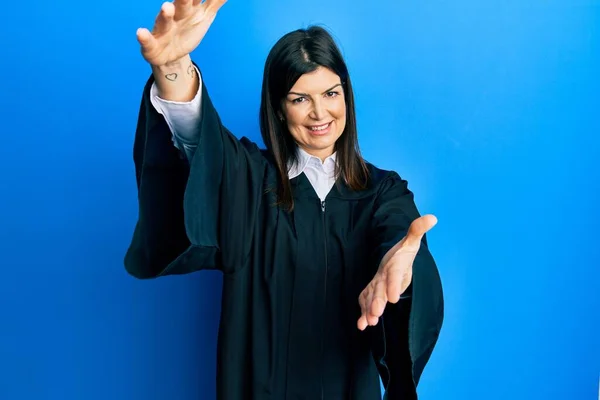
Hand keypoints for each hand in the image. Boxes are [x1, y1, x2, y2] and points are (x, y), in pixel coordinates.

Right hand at [136, 0, 226, 66]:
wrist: (172, 55)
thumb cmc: (187, 29)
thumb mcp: (204, 17)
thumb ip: (214, 3)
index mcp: (187, 9)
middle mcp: (174, 16)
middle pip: (180, 6)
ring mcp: (162, 30)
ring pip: (163, 21)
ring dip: (165, 14)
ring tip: (167, 7)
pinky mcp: (151, 45)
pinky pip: (147, 41)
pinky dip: (143, 37)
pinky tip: (140, 32)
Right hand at [357, 214, 437, 330]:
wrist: (390, 258)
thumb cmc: (403, 252)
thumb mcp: (412, 242)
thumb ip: (418, 230)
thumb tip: (433, 217)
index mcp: (393, 264)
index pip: (394, 275)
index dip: (393, 285)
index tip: (394, 298)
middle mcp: (382, 275)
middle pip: (379, 289)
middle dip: (377, 301)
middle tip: (377, 313)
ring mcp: (376, 284)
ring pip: (371, 297)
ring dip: (369, 309)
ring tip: (370, 322)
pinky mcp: (373, 292)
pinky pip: (365, 302)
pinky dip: (363, 314)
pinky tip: (362, 325)